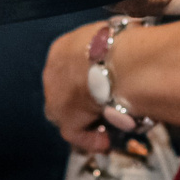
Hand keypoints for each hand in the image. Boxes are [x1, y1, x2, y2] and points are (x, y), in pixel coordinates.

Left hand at [43, 22, 110, 153]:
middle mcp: (51, 73)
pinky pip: (75, 133)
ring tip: (107, 124)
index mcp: (61, 49)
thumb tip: (128, 48)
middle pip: (62, 91)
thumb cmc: (120, 43)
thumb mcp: (110, 36)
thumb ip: (110, 47)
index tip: (103, 84)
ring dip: (84, 120)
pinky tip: (105, 143)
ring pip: (66, 113)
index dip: (83, 78)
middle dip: (79, 100)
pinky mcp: (65, 119)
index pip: (68, 67)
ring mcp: (55, 98)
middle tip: (102, 106)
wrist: (118, 61)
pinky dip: (90, 139)